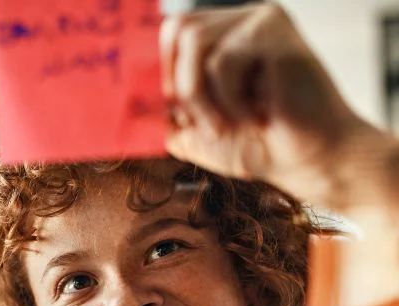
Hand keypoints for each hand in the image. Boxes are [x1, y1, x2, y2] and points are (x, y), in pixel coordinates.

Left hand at [160, 3, 372, 202]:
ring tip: (228, 125)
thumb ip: (163, 115)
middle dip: (179, 86)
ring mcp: (260, 21)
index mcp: (222, 36)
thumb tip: (122, 109)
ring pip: (197, 46)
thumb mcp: (195, 132)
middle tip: (197, 120)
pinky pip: (223, 62)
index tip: (163, 109)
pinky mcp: (276, 33)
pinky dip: (228, 100)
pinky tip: (255, 116)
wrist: (305, 163)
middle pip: (178, 31)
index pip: (171, 33)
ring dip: (201, 98)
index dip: (158, 72)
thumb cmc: (257, 145)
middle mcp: (240, 20)